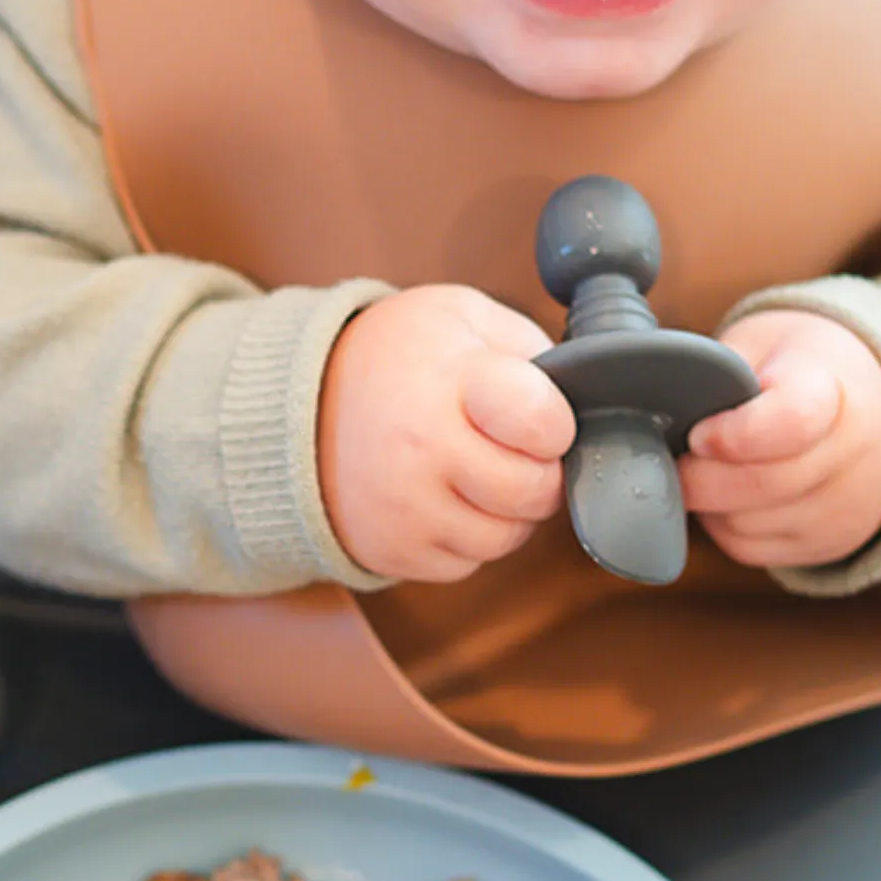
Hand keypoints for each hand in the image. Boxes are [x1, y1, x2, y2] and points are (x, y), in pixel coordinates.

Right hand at [318, 285, 576, 581]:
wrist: (298, 404)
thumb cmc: (395, 356)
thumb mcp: (459, 315)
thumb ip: (527, 347)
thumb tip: (582, 395)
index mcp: (448, 384)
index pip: (546, 424)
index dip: (555, 422)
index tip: (535, 413)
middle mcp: (423, 453)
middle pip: (534, 493)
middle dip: (539, 471)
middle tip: (513, 446)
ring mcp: (405, 510)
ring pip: (505, 538)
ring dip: (506, 510)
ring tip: (475, 468)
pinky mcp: (392, 552)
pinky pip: (466, 564)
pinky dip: (467, 536)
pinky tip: (444, 495)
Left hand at [681, 309, 880, 568]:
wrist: (879, 408)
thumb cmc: (804, 369)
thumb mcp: (766, 343)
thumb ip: (717, 370)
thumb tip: (656, 410)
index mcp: (833, 391)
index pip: (791, 422)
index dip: (733, 435)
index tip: (698, 433)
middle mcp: (851, 456)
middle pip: (759, 485)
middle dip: (698, 476)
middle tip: (673, 457)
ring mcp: (842, 508)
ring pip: (744, 524)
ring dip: (707, 502)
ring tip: (708, 466)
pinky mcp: (827, 544)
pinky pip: (748, 548)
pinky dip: (722, 524)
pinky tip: (727, 493)